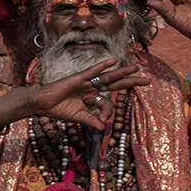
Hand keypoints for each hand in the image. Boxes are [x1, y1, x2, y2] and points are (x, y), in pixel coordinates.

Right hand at [24, 59, 152, 131]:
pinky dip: (103, 66)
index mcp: (92, 99)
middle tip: (148, 80)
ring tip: (137, 68)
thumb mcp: (77, 117)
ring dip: (123, 72)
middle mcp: (92, 89)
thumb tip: (104, 128)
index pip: (107, 104)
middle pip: (116, 84)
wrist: (42, 104)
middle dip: (132, 82)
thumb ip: (91, 120)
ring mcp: (86, 82)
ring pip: (108, 76)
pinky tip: (113, 61)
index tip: (102, 122)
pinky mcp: (78, 78)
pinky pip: (93, 71)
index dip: (108, 113)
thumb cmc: (57, 109)